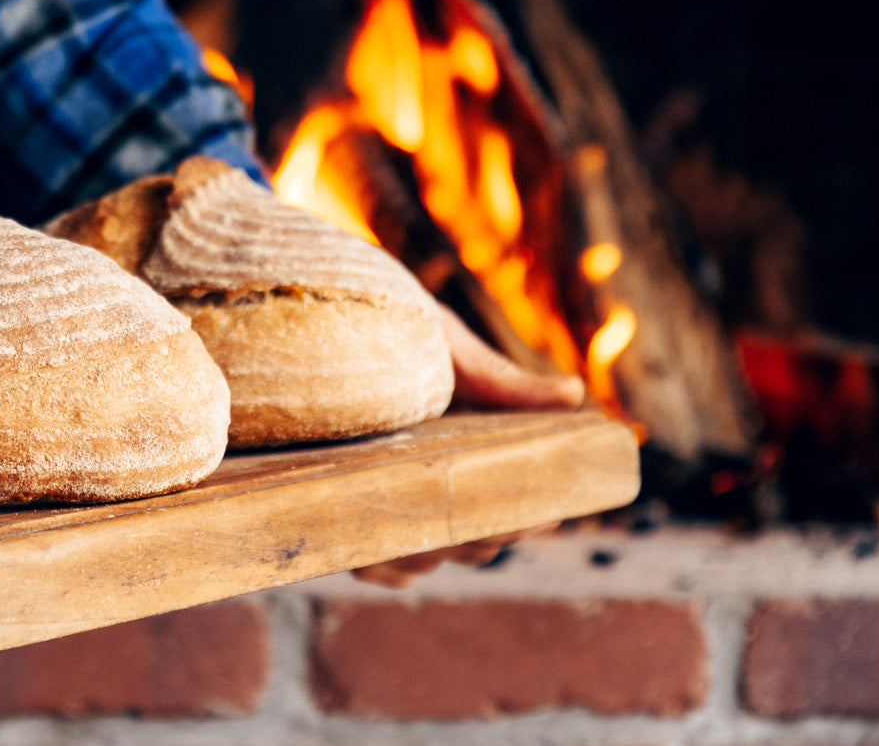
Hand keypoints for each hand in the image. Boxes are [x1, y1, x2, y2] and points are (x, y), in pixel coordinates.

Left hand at [351, 307, 582, 586]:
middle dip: (476, 539)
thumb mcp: (444, 346)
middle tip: (466, 523)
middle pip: (475, 540)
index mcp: (469, 447)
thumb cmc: (389, 326)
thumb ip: (498, 378)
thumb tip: (572, 393)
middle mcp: (434, 482)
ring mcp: (387, 499)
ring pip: (424, 557)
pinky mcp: (336, 512)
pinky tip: (368, 556)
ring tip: (414, 539)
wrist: (307, 314)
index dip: (529, 515)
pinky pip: (365, 561)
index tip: (532, 510)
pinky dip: (375, 565)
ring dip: (425, 556)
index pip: (519, 502)